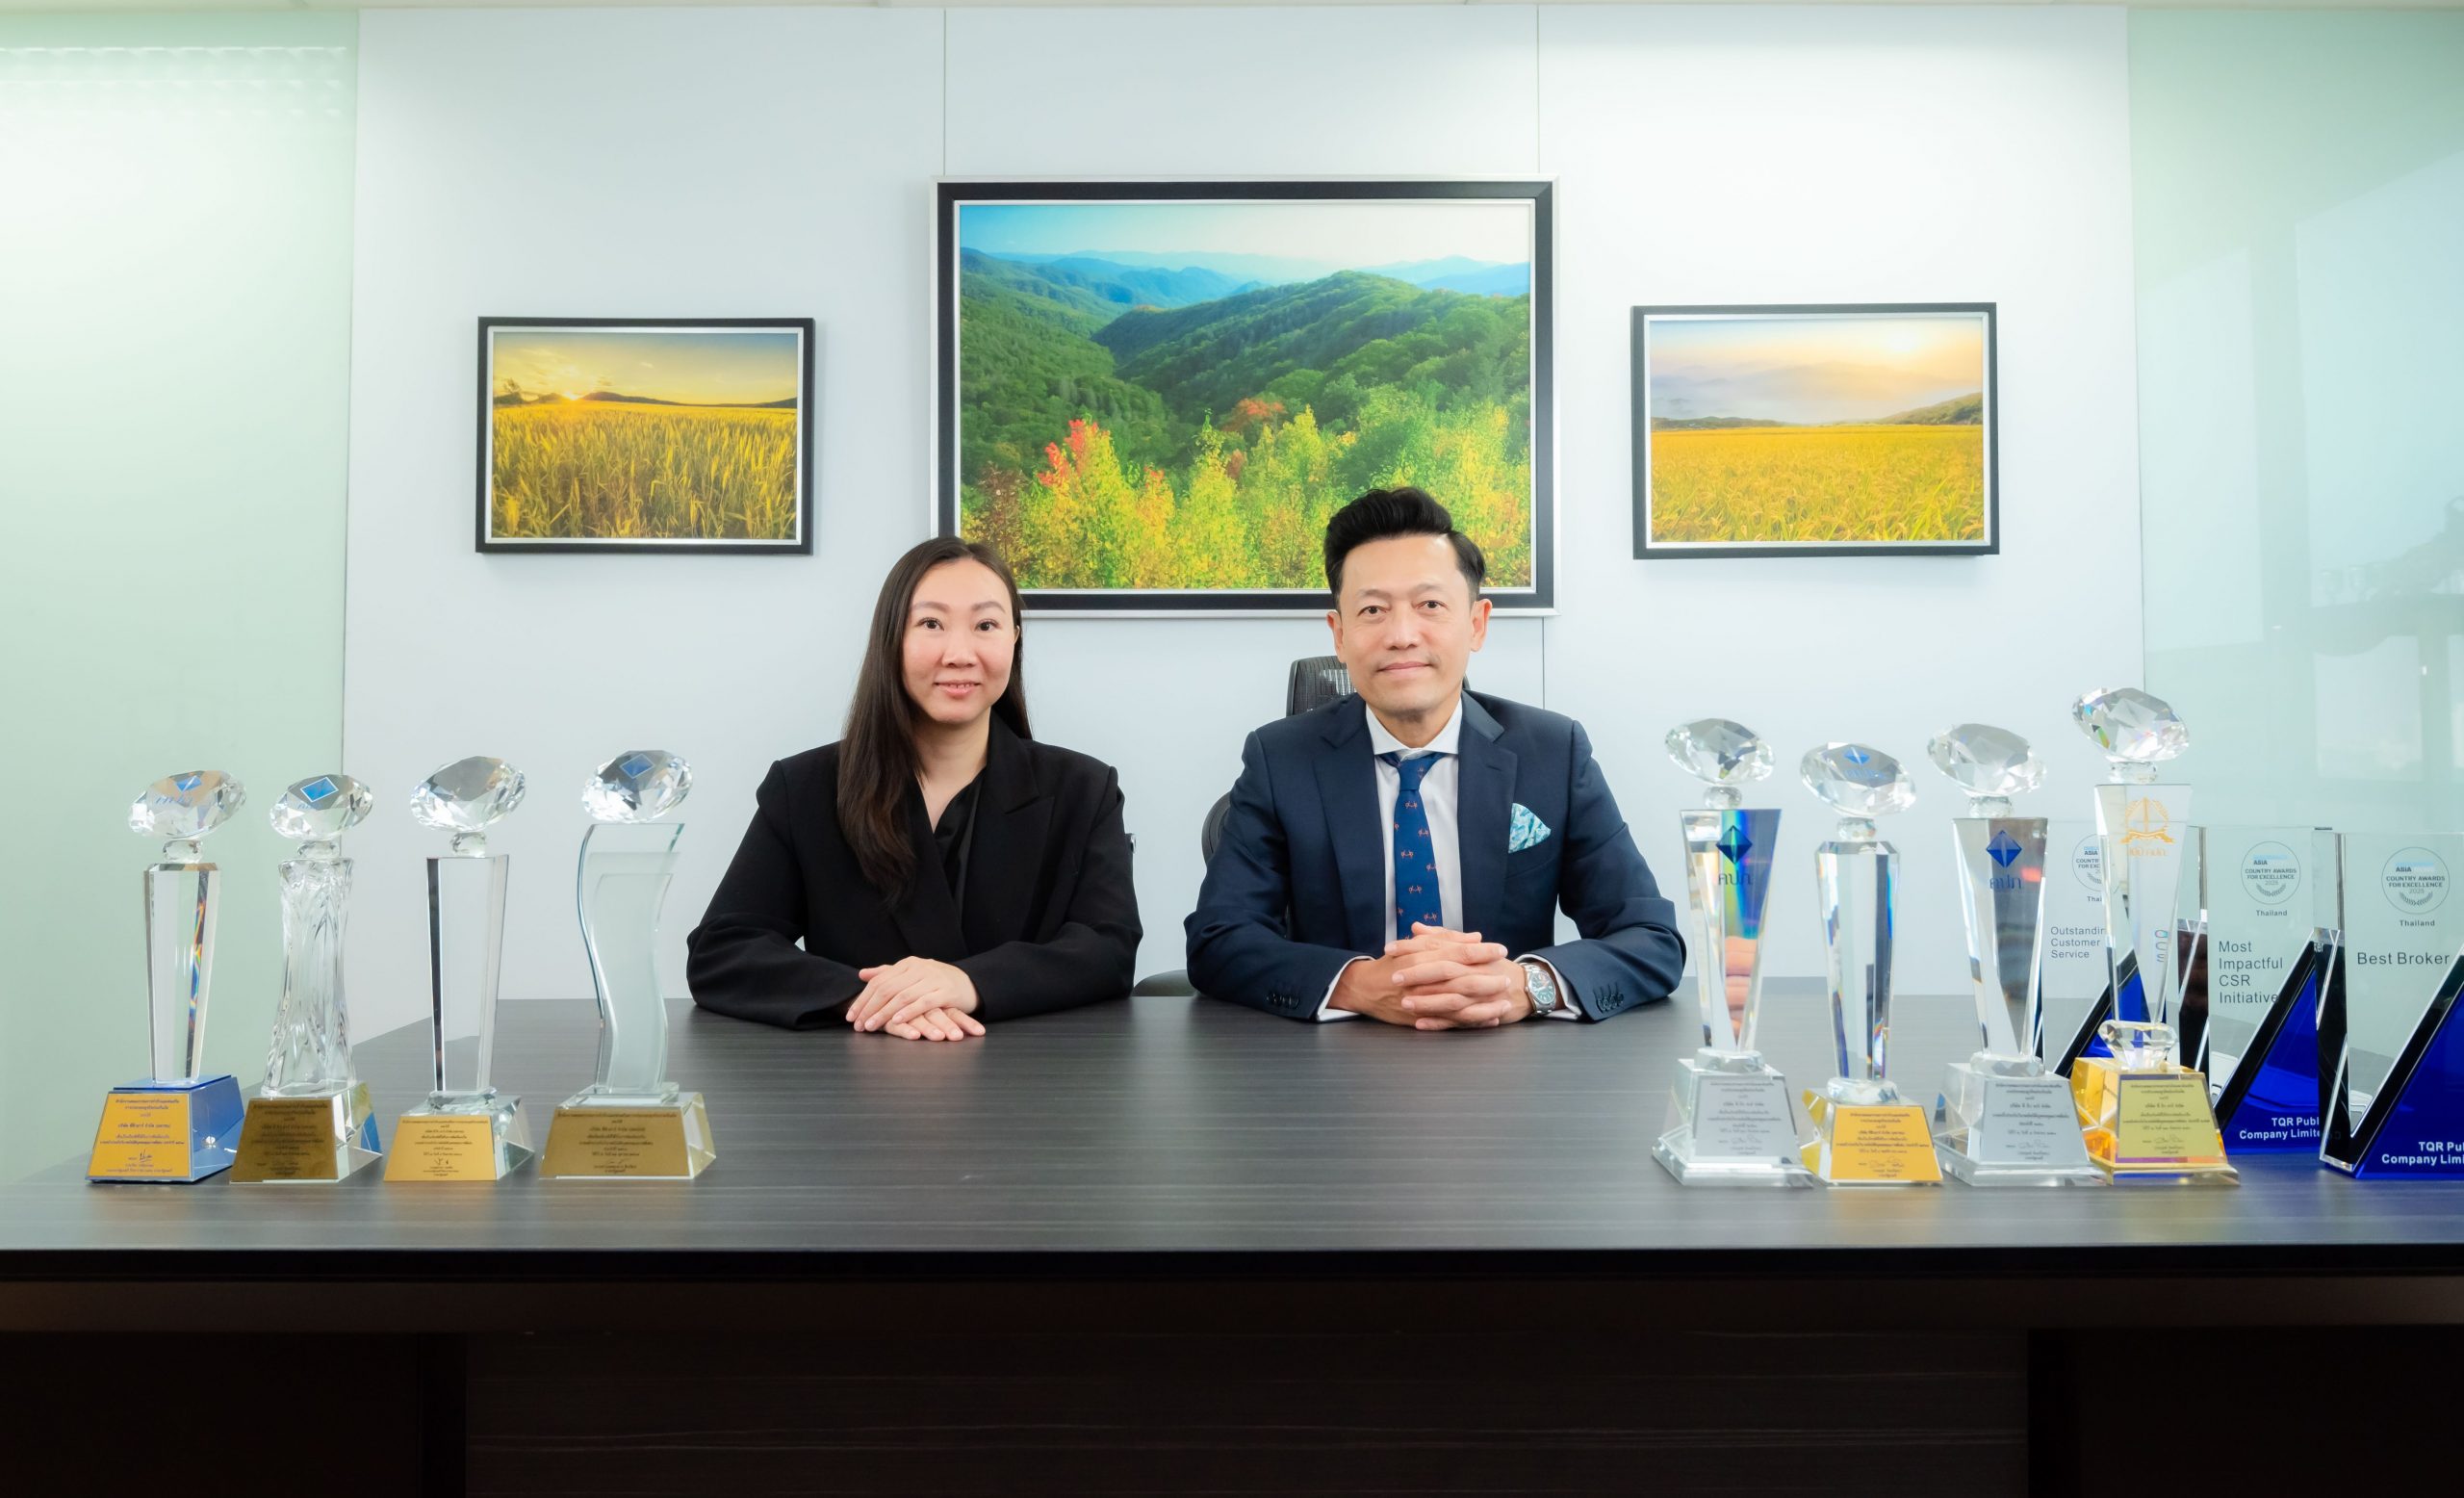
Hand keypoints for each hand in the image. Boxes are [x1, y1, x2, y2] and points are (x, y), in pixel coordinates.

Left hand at [849, 957, 981, 1038]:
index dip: (863, 999)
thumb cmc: (936, 982)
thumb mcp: (911, 974)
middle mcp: (919, 968)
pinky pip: (923, 1003)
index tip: (851, 1016)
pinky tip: (896, 1022)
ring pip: (902, 996)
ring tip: (871, 1026)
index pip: (879, 981)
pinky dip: (908, 1012)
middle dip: (869, 1008)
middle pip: (887, 989)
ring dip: (884, 1013)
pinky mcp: (946, 992)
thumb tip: (862, 974)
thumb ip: (887, 974)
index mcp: (908, 963)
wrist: (969, 983)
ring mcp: (933, 979)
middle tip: (858, 1025)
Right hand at [1333, 925, 1525, 1030]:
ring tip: (1504, 1002)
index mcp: (1423, 956)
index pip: (1458, 952)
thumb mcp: (1415, 944)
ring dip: (1485, 1004)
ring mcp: (1423, 1000)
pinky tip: (1489, 1020)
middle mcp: (1424, 978)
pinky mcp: (1422, 1018)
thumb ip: (1445, 939)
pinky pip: (1451, 1022)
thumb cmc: (1391, 963)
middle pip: (1463, 979)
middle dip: (1488, 979)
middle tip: (1507, 977)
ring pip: (1460, 1004)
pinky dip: (1472, 1021)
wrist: (1363, 987)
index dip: (1482, 951)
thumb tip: (1475, 937)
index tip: (1501, 950)